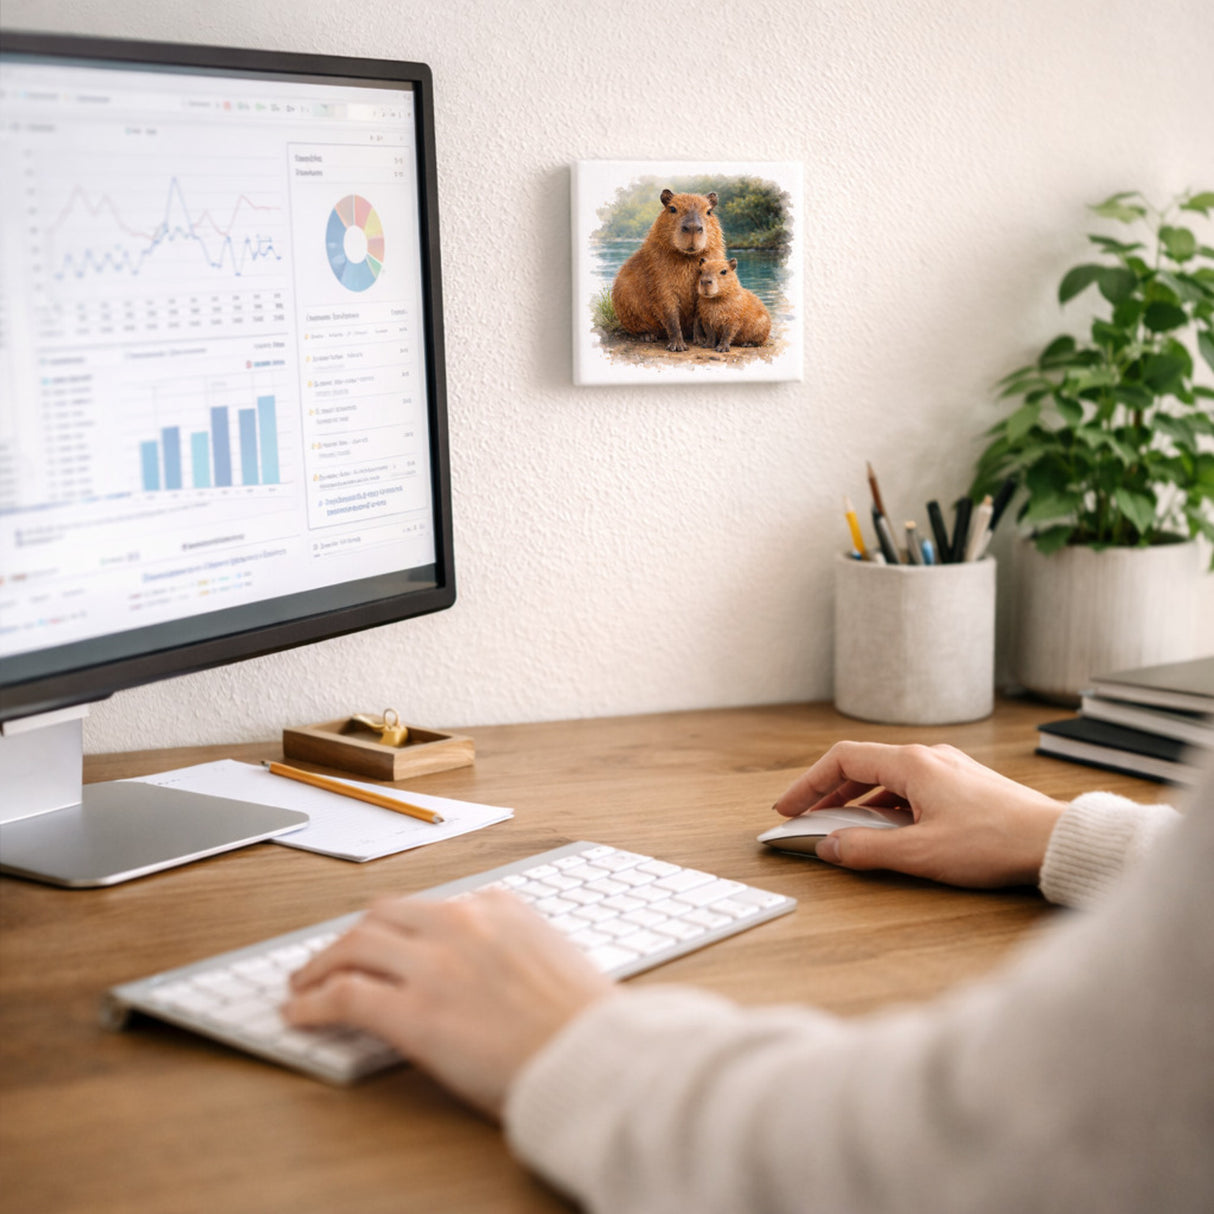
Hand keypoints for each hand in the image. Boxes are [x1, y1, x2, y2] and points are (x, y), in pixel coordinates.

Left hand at [283, 890, 611, 1117]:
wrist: (594, 1057)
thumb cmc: (585, 1022)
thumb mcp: (554, 958)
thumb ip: (513, 949)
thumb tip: (485, 969)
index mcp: (500, 906)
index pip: (432, 907)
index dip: (400, 929)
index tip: (388, 943)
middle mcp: (462, 922)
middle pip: (384, 914)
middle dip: (354, 936)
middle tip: (336, 956)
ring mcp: (434, 964)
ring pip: (355, 944)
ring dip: (323, 963)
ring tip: (305, 982)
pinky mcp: (413, 1013)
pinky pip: (346, 997)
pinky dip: (314, 1001)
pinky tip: (300, 1013)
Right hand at [772, 742, 1065, 888]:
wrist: (1055, 841)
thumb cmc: (995, 842)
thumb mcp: (920, 853)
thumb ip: (866, 850)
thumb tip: (828, 847)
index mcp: (911, 763)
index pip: (842, 759)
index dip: (808, 783)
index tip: (788, 806)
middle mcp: (927, 757)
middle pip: (861, 766)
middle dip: (828, 793)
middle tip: (805, 817)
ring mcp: (948, 769)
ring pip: (886, 778)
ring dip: (857, 801)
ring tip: (841, 827)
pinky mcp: (963, 786)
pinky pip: (910, 788)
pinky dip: (885, 806)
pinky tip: (887, 831)